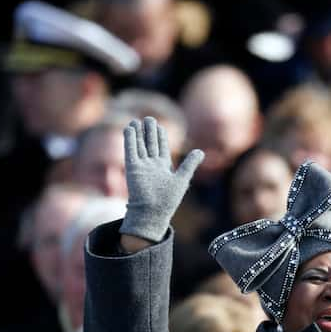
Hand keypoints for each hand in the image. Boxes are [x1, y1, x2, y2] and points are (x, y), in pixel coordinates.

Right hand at [119, 117, 203, 241]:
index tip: (159, 126)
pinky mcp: (132, 168)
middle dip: (149, 132)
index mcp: (164, 167)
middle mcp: (152, 165)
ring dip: (138, 133)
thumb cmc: (168, 200)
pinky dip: (130, 140)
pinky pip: (130, 151)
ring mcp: (141, 166)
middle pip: (150, 144)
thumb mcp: (182, 179)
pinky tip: (129, 129)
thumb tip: (201, 151)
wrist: (152, 213)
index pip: (161, 148)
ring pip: (139, 146)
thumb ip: (190, 164)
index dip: (160, 137)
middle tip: (149, 118)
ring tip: (135, 121)